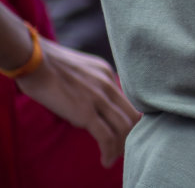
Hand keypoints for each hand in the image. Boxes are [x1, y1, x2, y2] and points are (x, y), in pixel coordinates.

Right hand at [19, 38, 139, 166]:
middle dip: (131, 136)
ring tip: (113, 158)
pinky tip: (105, 160)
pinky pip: (106, 136)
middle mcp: (108, 85)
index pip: (129, 101)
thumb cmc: (49, 66)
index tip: (125, 134)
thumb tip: (92, 98)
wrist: (36, 61)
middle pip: (132, 116)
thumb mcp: (80, 69)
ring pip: (123, 128)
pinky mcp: (86, 112)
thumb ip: (91, 81)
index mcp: (108, 74)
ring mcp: (99, 98)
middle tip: (122, 150)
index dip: (131, 121)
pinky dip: (110, 151)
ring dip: (121, 147)